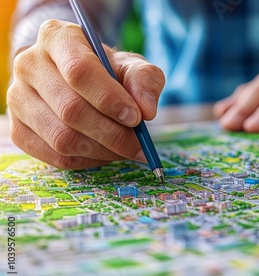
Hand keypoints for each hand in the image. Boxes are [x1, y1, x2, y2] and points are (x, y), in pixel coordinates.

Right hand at [7, 19, 164, 168]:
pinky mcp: (18, 130)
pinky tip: (105, 153)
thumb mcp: (132, 66)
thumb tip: (146, 110)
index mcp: (57, 38)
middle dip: (113, 133)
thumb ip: (145, 80)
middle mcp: (29, 64)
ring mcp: (18, 98)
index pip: (79, 70)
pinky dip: (88, 162)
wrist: (79, 81)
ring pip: (62, 138)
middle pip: (71, 109)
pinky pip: (56, 157)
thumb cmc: (108, 71)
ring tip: (126, 149)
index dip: (110, 99)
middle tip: (139, 145)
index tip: (136, 118)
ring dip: (102, 151)